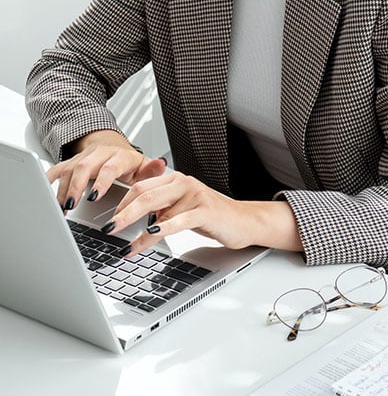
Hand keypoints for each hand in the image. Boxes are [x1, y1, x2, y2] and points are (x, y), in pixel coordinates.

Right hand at [47, 129, 166, 210]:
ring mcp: (83, 157)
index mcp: (118, 156)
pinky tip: (45, 195)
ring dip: (63, 189)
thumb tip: (161, 163)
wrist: (113, 147)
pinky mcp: (71, 162)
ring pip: (69, 169)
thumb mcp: (143, 167)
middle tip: (72, 205)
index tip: (93, 197)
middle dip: (76, 186)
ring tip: (61, 208)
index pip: (109, 167)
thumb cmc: (128, 163)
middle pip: (84, 167)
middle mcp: (98, 155)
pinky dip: (49, 181)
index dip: (100, 181)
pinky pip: (57, 169)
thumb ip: (151, 169)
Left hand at [103, 171, 302, 255]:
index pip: (140, 186)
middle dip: (122, 214)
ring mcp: (194, 195)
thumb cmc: (210, 215)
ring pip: (157, 210)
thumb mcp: (180, 209)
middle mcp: (183, 182)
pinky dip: (160, 231)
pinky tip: (149, 237)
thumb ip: (160, 208)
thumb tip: (132, 218)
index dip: (121, 203)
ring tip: (126, 245)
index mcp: (174, 178)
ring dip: (138, 231)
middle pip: (144, 194)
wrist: (242, 221)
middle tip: (108, 230)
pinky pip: (177, 221)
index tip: (108, 220)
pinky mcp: (205, 211)